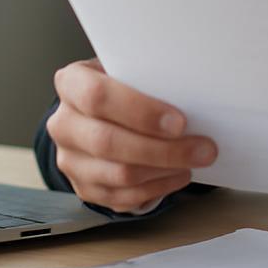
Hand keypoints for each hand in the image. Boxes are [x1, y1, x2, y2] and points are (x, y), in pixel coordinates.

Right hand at [47, 58, 216, 211]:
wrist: (104, 111)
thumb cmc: (125, 86)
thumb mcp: (131, 70)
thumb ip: (150, 79)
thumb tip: (194, 95)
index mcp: (71, 84)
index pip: (97, 96)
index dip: (139, 111)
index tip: (180, 122)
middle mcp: (63, 124)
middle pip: (108, 142)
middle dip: (163, 149)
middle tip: (204, 148)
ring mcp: (69, 160)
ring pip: (118, 174)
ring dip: (165, 170)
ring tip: (196, 159)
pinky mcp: (83, 188)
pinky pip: (122, 197)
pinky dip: (157, 188)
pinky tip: (179, 174)